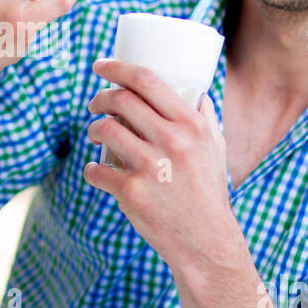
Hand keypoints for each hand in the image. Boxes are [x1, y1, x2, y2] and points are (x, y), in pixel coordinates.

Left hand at [84, 57, 236, 265]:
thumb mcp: (216, 149)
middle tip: (95, 104)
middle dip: (100, 97)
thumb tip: (197, 90)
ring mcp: (151, 167)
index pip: (148, 81)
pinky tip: (96, 171)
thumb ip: (205, 118)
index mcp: (192, 125)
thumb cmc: (208, 192)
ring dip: (94, 129)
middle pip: (121, 101)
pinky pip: (96, 170)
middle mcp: (173, 142)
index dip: (118, 68)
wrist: (206, 242)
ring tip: (96, 134)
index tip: (102, 65)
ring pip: (104, 130)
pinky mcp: (132, 193)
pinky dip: (91, 169)